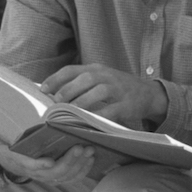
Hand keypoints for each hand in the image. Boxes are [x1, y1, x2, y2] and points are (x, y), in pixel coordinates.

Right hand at [0, 142, 95, 184]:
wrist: (16, 160)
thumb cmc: (22, 144)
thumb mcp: (20, 137)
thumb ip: (29, 133)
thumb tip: (47, 120)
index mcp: (24, 161)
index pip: (31, 166)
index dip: (40, 165)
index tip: (50, 161)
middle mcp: (37, 174)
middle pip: (55, 171)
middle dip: (69, 159)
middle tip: (80, 147)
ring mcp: (49, 179)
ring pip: (67, 176)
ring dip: (80, 163)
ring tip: (89, 150)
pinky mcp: (59, 179)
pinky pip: (73, 178)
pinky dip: (83, 169)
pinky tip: (90, 158)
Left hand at [42, 63, 168, 126]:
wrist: (148, 93)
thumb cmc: (117, 88)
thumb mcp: (100, 79)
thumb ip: (81, 83)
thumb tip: (53, 94)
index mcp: (96, 68)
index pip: (72, 69)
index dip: (56, 78)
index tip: (43, 90)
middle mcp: (106, 76)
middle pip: (84, 79)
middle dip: (67, 91)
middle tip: (55, 104)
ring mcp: (118, 89)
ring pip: (97, 93)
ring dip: (80, 103)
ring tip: (68, 114)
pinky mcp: (126, 104)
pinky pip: (110, 110)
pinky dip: (98, 116)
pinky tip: (87, 123)